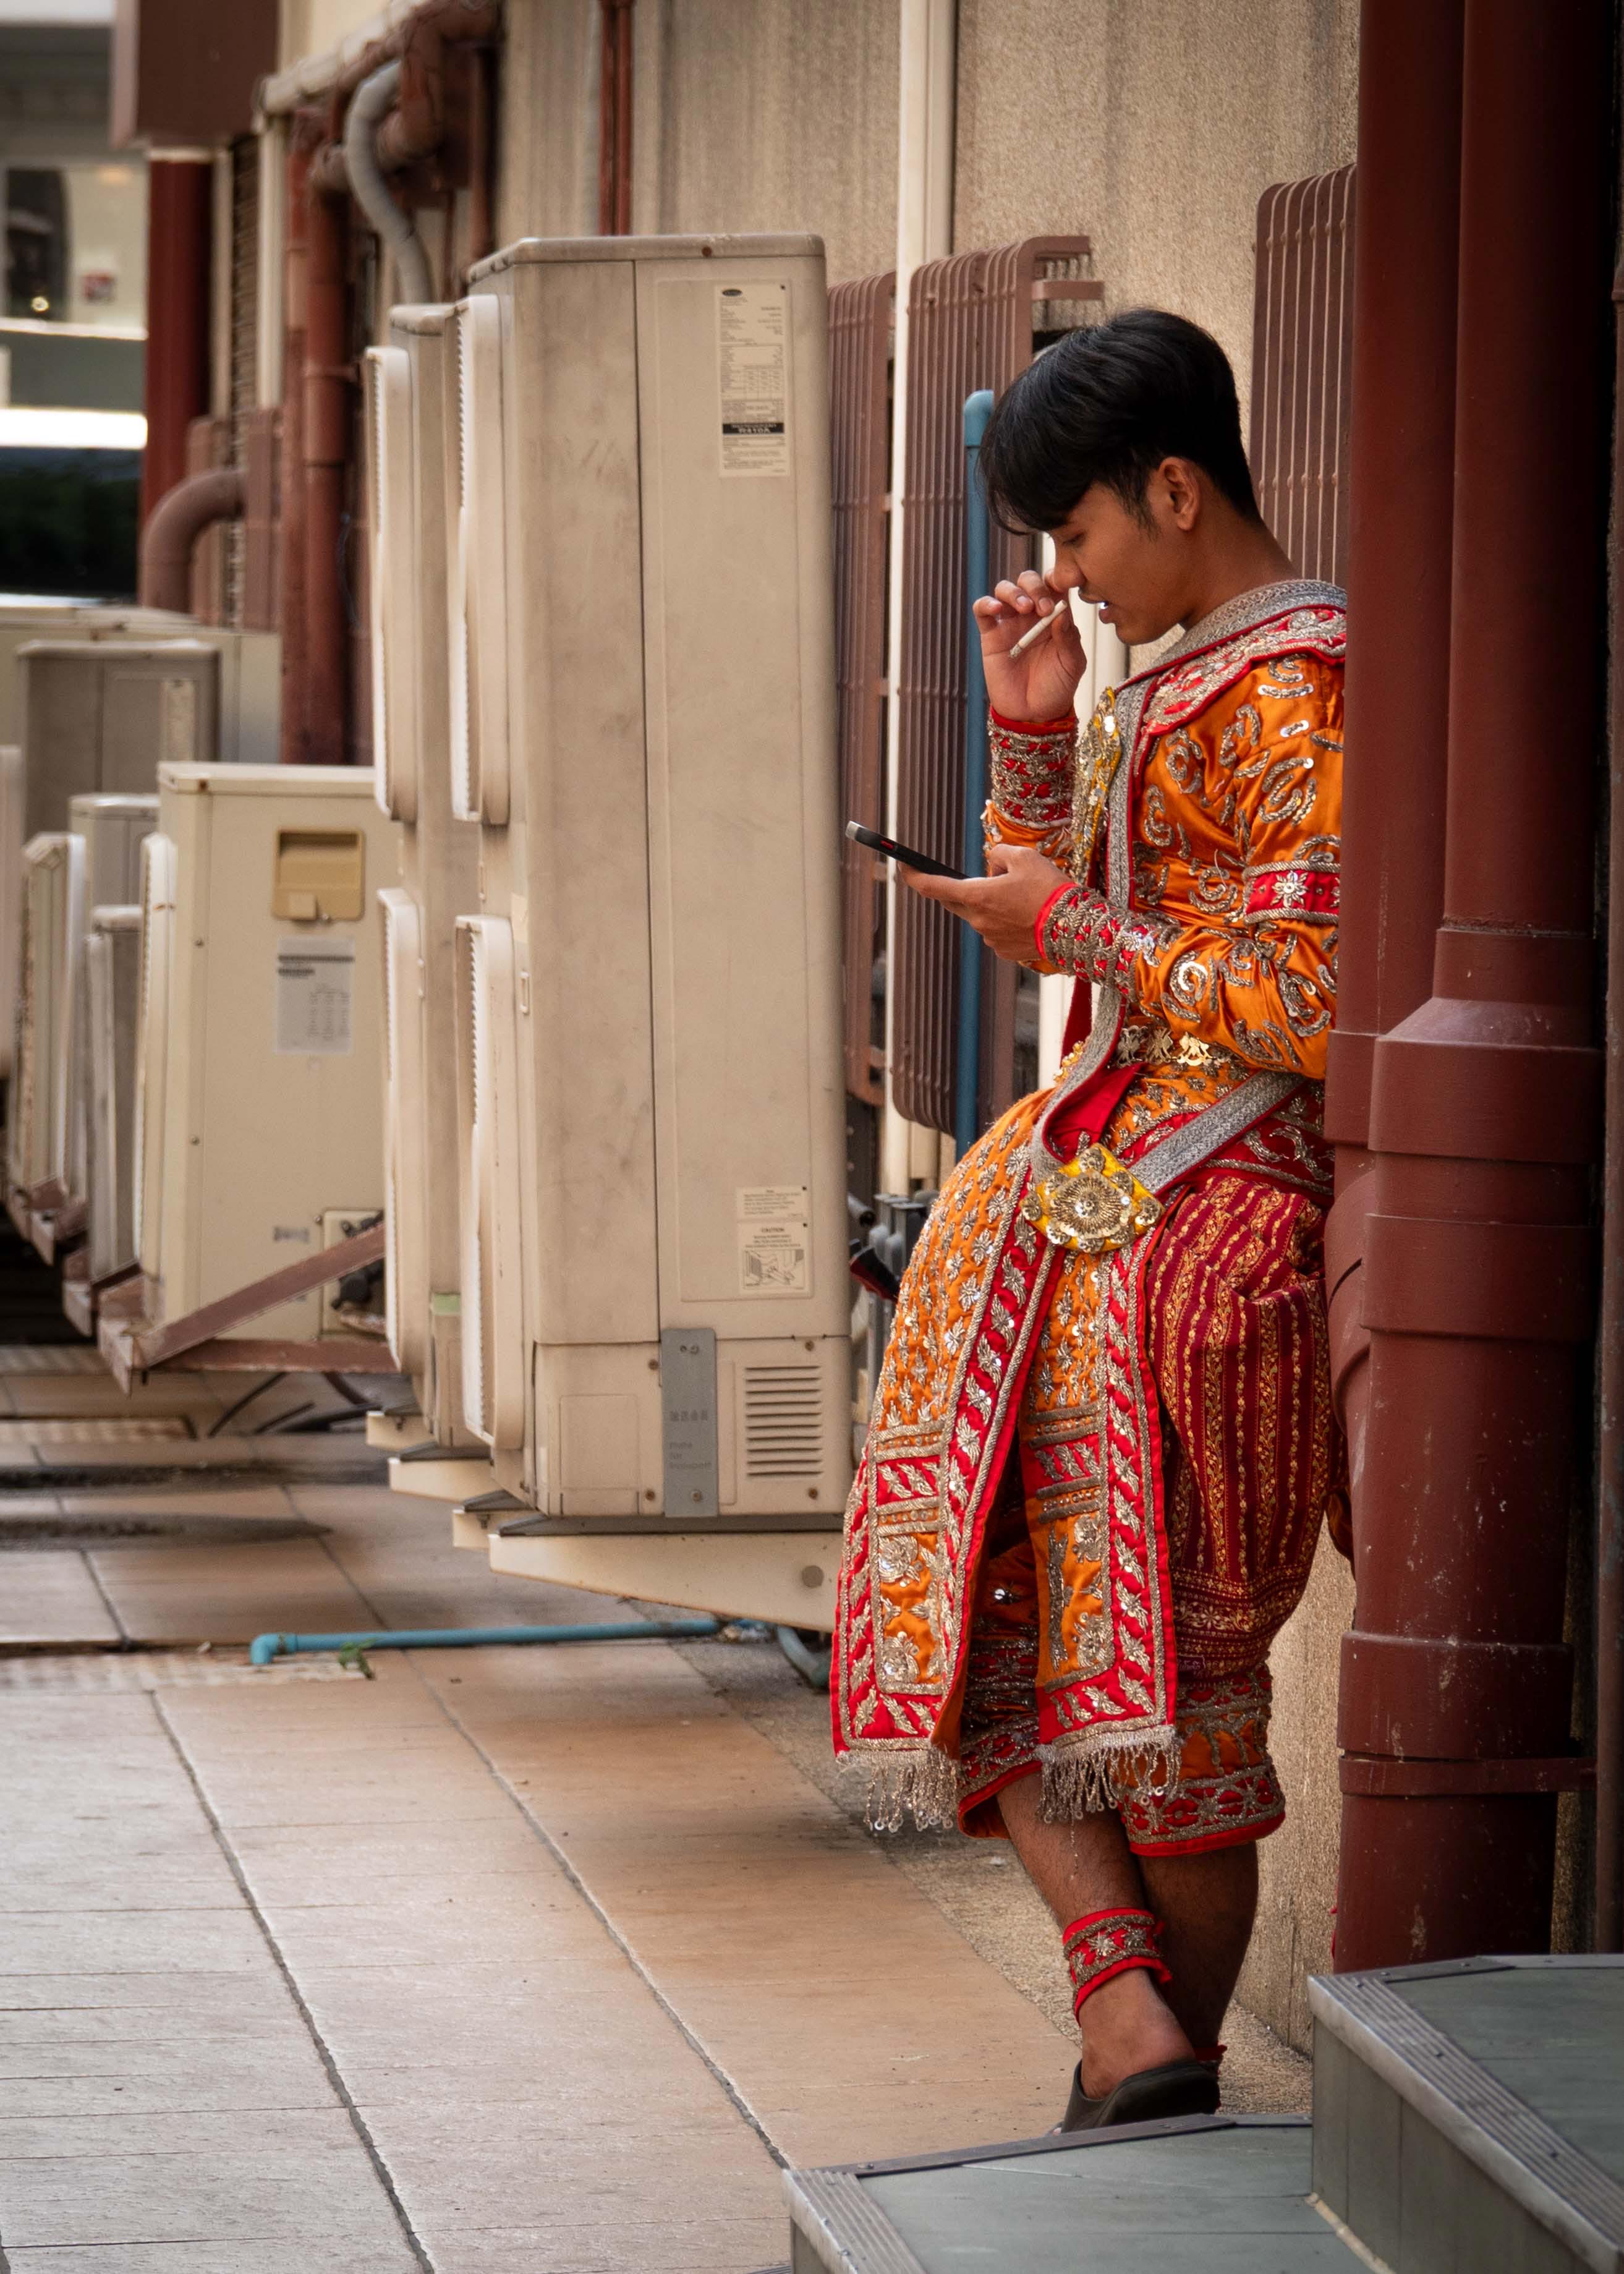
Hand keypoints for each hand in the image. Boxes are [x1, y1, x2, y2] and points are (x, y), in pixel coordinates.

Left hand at [897, 841, 1069, 963]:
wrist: (1075, 927)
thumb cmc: (1050, 889)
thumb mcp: (1025, 856)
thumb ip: (999, 854)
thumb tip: (992, 865)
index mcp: (977, 896)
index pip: (934, 886)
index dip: (914, 876)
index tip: (903, 867)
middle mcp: (978, 921)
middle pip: (956, 901)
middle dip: (964, 887)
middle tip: (990, 877)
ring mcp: (990, 939)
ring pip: (980, 915)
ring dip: (992, 903)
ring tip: (1024, 897)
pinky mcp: (1004, 952)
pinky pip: (996, 930)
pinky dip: (1005, 920)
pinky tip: (1028, 915)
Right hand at [976, 568, 1085, 722]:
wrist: (1034, 714)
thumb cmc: (1057, 687)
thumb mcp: (1072, 664)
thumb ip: (1069, 637)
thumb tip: (1061, 611)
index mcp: (1055, 615)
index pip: (1054, 584)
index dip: (1056, 579)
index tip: (1061, 591)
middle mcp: (1032, 614)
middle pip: (1028, 581)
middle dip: (1035, 587)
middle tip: (1043, 608)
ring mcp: (1010, 623)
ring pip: (1005, 589)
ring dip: (1014, 592)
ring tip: (1023, 609)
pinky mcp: (990, 635)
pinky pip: (982, 610)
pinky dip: (986, 603)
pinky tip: (997, 609)